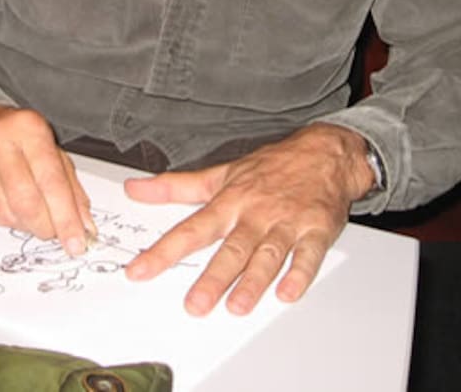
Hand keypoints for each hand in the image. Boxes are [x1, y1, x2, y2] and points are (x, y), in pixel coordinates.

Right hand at [0, 105, 96, 254]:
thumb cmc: (18, 137)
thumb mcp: (51, 150)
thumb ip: (71, 187)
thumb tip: (84, 224)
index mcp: (29, 129)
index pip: (51, 182)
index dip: (66, 218)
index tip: (76, 242)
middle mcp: (0, 142)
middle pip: (28, 203)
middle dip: (47, 227)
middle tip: (55, 231)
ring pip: (10, 214)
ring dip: (30, 225)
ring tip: (36, 215)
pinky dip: (12, 221)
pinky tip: (15, 208)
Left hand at [123, 124, 376, 315]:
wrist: (326, 153)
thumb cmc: (272, 167)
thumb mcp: (221, 174)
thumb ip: (176, 187)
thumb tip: (134, 189)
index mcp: (230, 201)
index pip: (191, 229)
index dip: (164, 251)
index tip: (140, 271)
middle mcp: (256, 213)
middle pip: (232, 248)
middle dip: (213, 278)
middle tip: (195, 304)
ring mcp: (287, 222)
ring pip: (268, 254)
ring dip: (254, 281)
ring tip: (238, 306)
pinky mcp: (317, 230)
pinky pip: (308, 254)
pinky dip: (300, 274)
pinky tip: (288, 293)